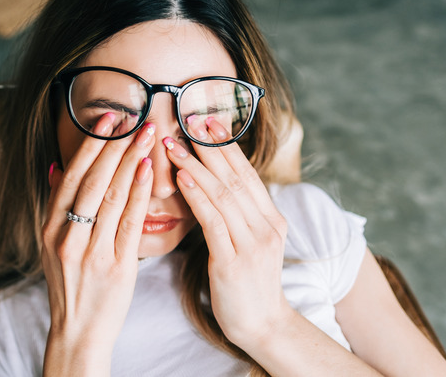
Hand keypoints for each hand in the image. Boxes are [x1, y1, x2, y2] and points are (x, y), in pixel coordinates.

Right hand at [41, 114, 155, 374]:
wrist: (78, 331)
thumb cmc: (70, 284)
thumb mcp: (51, 245)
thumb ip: (55, 206)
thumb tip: (55, 166)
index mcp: (50, 229)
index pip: (70, 177)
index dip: (90, 146)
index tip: (107, 119)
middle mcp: (67, 237)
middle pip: (91, 181)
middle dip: (113, 145)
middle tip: (133, 117)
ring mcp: (91, 252)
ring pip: (111, 197)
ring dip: (130, 160)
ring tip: (147, 134)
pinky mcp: (116, 266)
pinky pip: (128, 222)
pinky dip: (137, 193)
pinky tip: (147, 170)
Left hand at [163, 117, 293, 351]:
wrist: (262, 325)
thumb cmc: (247, 283)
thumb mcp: (249, 243)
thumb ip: (238, 214)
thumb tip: (214, 183)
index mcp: (272, 219)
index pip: (246, 173)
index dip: (226, 146)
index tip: (207, 121)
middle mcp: (267, 226)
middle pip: (235, 176)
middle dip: (210, 146)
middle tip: (188, 120)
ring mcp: (253, 244)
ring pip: (223, 194)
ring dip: (196, 166)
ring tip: (173, 144)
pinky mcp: (234, 262)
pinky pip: (213, 221)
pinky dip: (197, 196)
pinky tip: (181, 178)